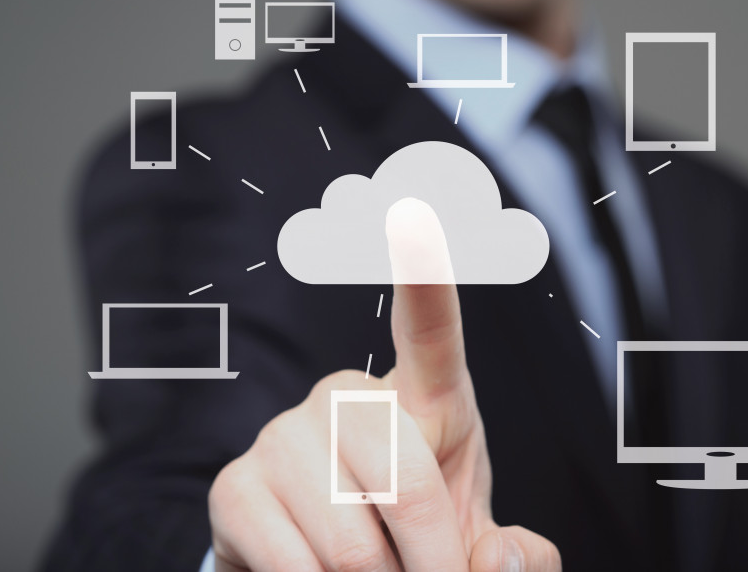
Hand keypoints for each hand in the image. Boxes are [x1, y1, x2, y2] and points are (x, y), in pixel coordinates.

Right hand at [209, 198, 560, 570]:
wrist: (323, 566)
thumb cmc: (414, 536)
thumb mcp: (474, 541)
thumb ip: (512, 557)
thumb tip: (500, 559)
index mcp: (425, 397)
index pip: (429, 332)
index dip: (422, 277)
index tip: (413, 211)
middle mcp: (348, 396)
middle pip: (407, 482)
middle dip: (433, 564)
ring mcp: (284, 435)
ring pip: (352, 542)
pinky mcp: (235, 485)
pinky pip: (292, 564)